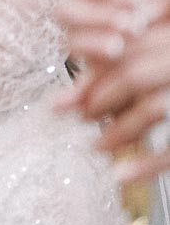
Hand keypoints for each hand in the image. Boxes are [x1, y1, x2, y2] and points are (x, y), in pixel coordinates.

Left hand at [55, 0, 169, 180]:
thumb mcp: (163, 65)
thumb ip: (128, 70)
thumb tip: (65, 98)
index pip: (128, 50)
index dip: (93, 75)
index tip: (66, 97)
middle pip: (134, 74)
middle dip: (99, 99)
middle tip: (81, 117)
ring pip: (153, 107)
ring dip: (118, 131)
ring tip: (98, 146)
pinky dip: (147, 163)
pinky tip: (123, 174)